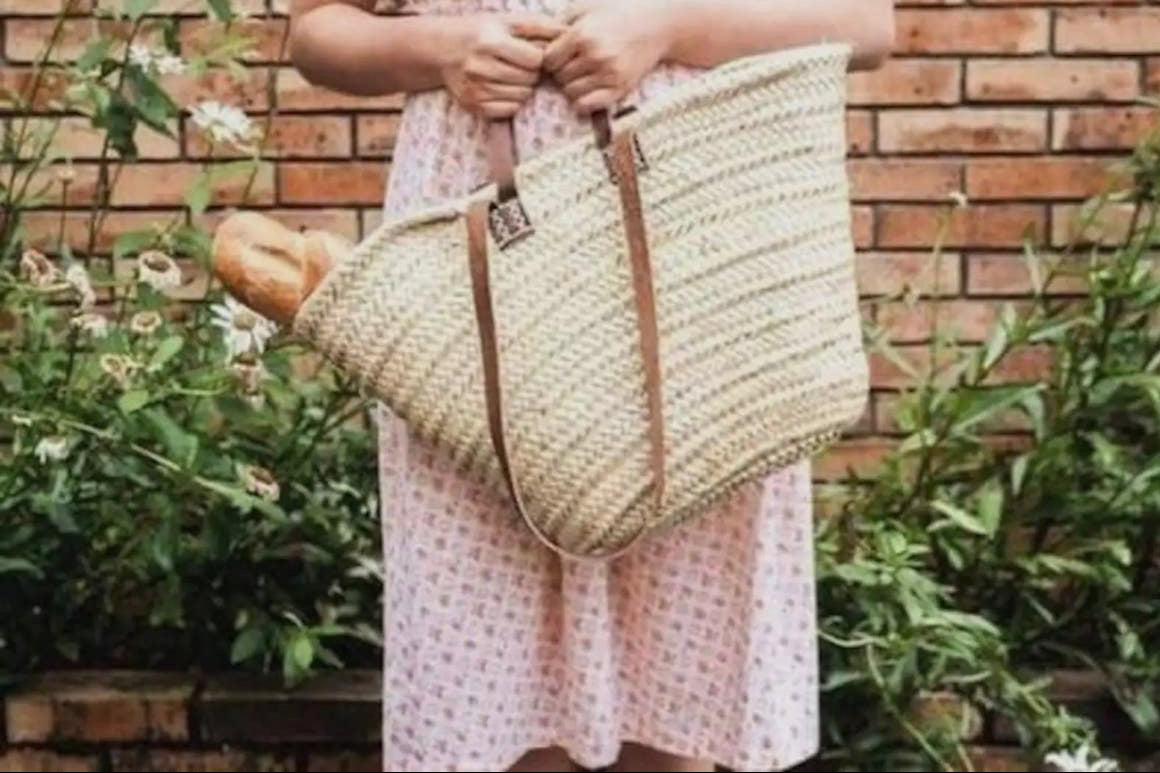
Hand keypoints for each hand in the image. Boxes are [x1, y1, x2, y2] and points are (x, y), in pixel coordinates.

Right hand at [442, 14, 564, 118]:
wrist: (442, 49)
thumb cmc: (482, 32)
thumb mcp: (508, 21)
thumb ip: (540, 26)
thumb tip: (569, 33)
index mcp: (490, 42)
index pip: (534, 60)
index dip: (538, 58)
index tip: (530, 53)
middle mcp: (480, 67)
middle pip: (529, 80)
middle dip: (531, 73)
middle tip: (520, 65)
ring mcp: (475, 89)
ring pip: (521, 97)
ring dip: (523, 88)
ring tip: (511, 75)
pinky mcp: (473, 105)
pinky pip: (509, 110)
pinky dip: (512, 101)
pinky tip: (503, 88)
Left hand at [542, 0, 673, 114]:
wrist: (658, 23)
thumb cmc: (619, 11)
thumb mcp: (588, 6)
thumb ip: (562, 21)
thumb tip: (533, 39)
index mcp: (583, 34)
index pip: (549, 60)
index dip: (550, 60)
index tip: (559, 56)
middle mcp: (595, 56)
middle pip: (559, 77)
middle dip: (561, 73)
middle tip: (572, 66)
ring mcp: (609, 74)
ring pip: (571, 93)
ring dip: (572, 87)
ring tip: (582, 75)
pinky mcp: (620, 88)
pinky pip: (587, 105)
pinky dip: (582, 102)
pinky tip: (587, 91)